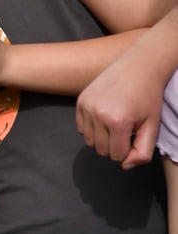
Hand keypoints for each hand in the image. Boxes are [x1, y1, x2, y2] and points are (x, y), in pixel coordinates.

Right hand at [76, 47, 165, 169]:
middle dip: (114, 146)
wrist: (137, 67)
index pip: (117, 156)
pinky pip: (80, 128)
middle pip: (101, 150)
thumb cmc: (148, 97)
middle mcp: (98, 114)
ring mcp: (87, 106)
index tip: (135, 137)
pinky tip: (104, 117)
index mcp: (118, 123)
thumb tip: (125, 166)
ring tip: (115, 125)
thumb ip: (143, 152)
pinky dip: (91, 128)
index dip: (128, 151)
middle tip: (126, 131)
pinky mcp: (80, 101)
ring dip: (102, 138)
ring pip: (89, 141)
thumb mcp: (153, 127)